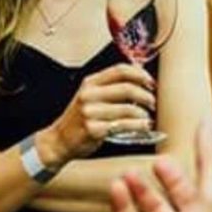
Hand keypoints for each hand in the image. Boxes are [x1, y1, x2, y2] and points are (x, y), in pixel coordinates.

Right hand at [42, 63, 156, 163]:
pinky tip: (144, 126)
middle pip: (127, 88)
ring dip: (143, 114)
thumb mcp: (91, 95)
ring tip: (147, 118)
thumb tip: (140, 73)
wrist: (59, 140)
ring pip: (128, 109)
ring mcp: (90, 112)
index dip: (140, 74)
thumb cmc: (80, 117)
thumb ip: (111, 85)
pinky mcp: (93, 129)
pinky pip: (123, 125)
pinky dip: (138, 126)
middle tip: (152, 102)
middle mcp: (89, 95)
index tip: (151, 82)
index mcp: (90, 83)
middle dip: (146, 95)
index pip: (120, 70)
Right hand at [110, 119, 211, 211]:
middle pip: (188, 189)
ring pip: (157, 205)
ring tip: (131, 170)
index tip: (207, 136)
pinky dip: (125, 205)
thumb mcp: (209, 197)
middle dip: (174, 173)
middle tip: (161, 157)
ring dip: (144, 187)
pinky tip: (117, 189)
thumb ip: (208, 158)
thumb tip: (211, 122)